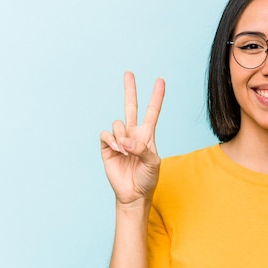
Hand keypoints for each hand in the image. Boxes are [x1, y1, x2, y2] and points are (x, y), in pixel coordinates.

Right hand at [100, 72, 164, 204]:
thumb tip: (126, 141)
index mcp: (147, 135)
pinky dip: (112, 140)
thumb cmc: (148, 178)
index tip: (161, 81)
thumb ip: (142, 149)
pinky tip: (118, 149)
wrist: (134, 193)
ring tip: (125, 150)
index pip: (152, 111)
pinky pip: (106, 134)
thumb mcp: (153, 163)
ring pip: (117, 124)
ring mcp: (119, 139)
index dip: (157, 96)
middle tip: (129, 73)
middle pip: (131, 106)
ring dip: (122, 135)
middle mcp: (132, 133)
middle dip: (130, 89)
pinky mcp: (107, 147)